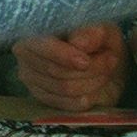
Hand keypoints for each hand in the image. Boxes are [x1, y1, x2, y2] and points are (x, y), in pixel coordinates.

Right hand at [13, 22, 129, 111]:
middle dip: (89, 68)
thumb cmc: (99, 44)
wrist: (106, 67)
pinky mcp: (47, 103)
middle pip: (57, 72)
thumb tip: (78, 44)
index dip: (64, 56)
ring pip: (66, 89)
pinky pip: (69, 105)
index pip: (43, 49)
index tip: (85, 61)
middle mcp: (26, 63)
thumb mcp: (102, 31)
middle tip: (110, 60)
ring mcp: (34, 86)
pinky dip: (88, 97)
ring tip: (107, 72)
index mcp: (32, 40)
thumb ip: (91, 33)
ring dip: (93, 81)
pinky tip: (97, 88)